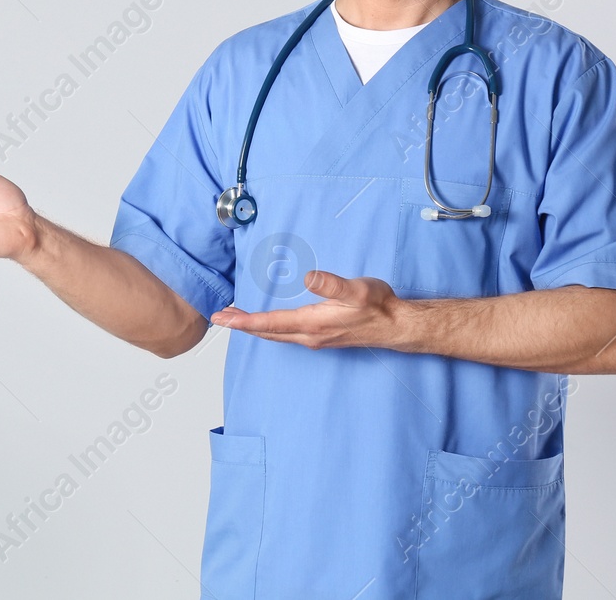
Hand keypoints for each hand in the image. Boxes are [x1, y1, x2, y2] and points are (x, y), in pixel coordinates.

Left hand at [210, 271, 404, 349]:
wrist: (395, 326)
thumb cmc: (378, 307)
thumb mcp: (356, 291)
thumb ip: (332, 285)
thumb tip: (309, 277)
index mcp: (312, 324)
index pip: (269, 323)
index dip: (243, 321)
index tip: (222, 319)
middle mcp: (309, 336)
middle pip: (267, 332)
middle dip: (242, 324)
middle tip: (219, 317)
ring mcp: (315, 339)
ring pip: (276, 335)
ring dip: (254, 327)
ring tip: (236, 318)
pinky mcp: (320, 337)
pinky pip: (286, 335)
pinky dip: (270, 328)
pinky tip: (268, 323)